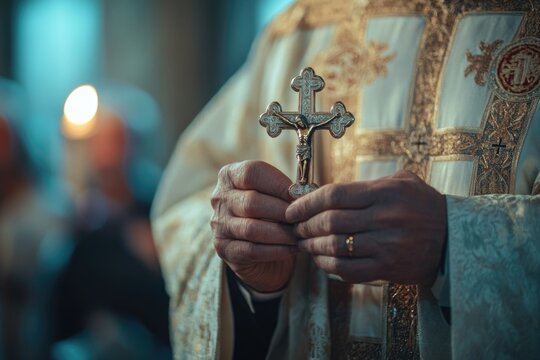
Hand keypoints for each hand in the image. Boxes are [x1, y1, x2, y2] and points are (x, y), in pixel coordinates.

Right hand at [211, 160, 296, 292]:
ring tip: (299, 234)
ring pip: (252, 228)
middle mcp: (219, 198)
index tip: (299, 194)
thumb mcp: (274, 193)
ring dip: (281, 233)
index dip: (278, 183)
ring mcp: (219, 225)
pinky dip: (277, 250)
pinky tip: (292, 248)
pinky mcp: (224, 249)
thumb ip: (286, 190)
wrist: (256, 244)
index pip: (251, 172)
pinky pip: (252, 250)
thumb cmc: (270, 211)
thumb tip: (305, 195)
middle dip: (282, 211)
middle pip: (252, 201)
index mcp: (230, 175)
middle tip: (303, 219)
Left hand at [285, 170, 446, 285]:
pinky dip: (327, 266)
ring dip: (312, 246)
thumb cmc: (423, 206)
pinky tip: (321, 260)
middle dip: (305, 226)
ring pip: (334, 247)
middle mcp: (385, 218)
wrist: (454, 239)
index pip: (334, 195)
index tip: (292, 209)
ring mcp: (386, 246)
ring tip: (303, 244)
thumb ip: (367, 184)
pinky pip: (347, 269)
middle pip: (329, 222)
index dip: (306, 203)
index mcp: (385, 193)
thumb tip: (325, 193)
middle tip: (295, 228)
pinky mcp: (387, 268)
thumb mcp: (402, 182)